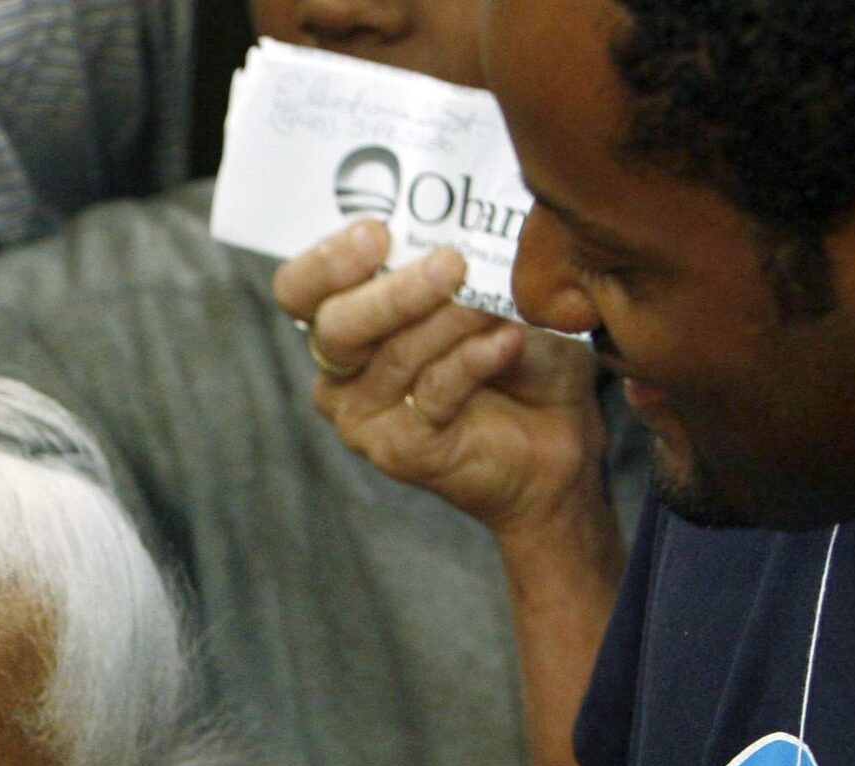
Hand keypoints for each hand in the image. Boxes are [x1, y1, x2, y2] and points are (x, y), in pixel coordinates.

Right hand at [276, 222, 607, 541]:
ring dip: (449, 323)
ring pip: (393, 359)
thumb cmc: (511, 349)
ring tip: (496, 304)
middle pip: (336, 327)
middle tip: (450, 263)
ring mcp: (366, 418)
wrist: (555, 436)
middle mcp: (341, 371)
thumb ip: (459, 262)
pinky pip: (432, 396)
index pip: (299, 288)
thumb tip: (464, 226)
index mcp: (344, 320)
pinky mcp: (402, 451)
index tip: (378, 233)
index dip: (326, 261)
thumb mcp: (487, 288)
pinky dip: (473, 362)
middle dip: (393, 293)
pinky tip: (508, 341)